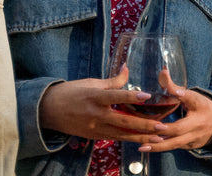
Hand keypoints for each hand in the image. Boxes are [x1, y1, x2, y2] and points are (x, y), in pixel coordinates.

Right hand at [38, 67, 166, 144]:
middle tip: (163, 127)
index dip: (132, 97)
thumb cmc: (69, 92)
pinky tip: (143, 141)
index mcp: (94, 97)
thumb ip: (112, 81)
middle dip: (145, 126)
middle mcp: (96, 114)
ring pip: (122, 134)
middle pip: (124, 121)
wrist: (48, 111)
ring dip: (142, 137)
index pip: (116, 96)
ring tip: (159, 140)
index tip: (148, 96)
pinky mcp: (95, 136)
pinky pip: (115, 138)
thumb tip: (127, 69)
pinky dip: (130, 140)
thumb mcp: (90, 83)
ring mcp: (95, 128)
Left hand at [138, 88, 211, 152]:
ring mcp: (194, 137)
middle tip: (153, 127)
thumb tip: (162, 71)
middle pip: (181, 128)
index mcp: (200, 105)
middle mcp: (198, 123)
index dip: (183, 94)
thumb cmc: (200, 106)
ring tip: (142, 146)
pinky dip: (160, 147)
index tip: (177, 92)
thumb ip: (175, 87)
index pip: (192, 98)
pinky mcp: (189, 146)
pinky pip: (174, 147)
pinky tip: (146, 147)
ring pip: (175, 143)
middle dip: (167, 129)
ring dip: (158, 145)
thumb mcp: (192, 96)